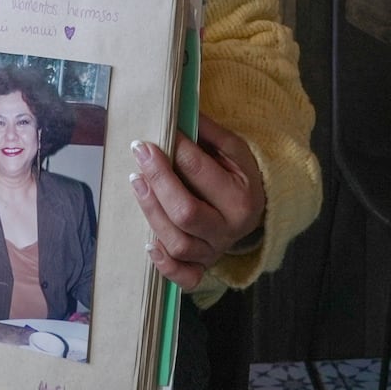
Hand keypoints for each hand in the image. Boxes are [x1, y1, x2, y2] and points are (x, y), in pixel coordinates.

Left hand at [129, 114, 265, 289]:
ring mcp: (214, 252)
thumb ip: (210, 133)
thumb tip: (181, 112)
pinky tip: (148, 243)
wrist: (254, 210)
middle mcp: (230, 230)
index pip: (200, 171)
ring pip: (177, 242)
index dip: (176, 149)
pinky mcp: (201, 267)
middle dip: (157, 179)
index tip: (160, 132)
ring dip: (150, 211)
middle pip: (185, 211)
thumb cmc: (238, 176)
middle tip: (140, 151)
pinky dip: (164, 264)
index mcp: (242, 198)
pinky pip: (182, 277)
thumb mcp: (234, 151)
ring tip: (136, 181)